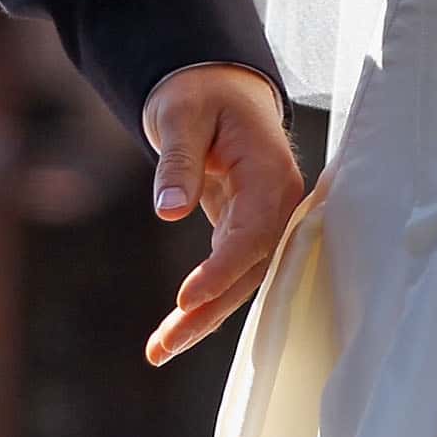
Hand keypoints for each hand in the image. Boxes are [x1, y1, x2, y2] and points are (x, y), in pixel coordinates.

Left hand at [139, 63, 301, 365]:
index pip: (253, 234)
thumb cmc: (200, 93)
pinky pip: (228, 273)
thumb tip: (168, 208)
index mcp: (271, 173)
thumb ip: (177, 160)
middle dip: (209, 310)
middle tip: (165, 344)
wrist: (217, 85)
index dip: (222, 270)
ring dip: (202, 317)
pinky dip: (202, 301)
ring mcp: (264, 220)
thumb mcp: (182, 114)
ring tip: (158, 351)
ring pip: (239, 281)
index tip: (187, 299)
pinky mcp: (245, 230)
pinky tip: (172, 332)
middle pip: (250, 270)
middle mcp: (277, 204)